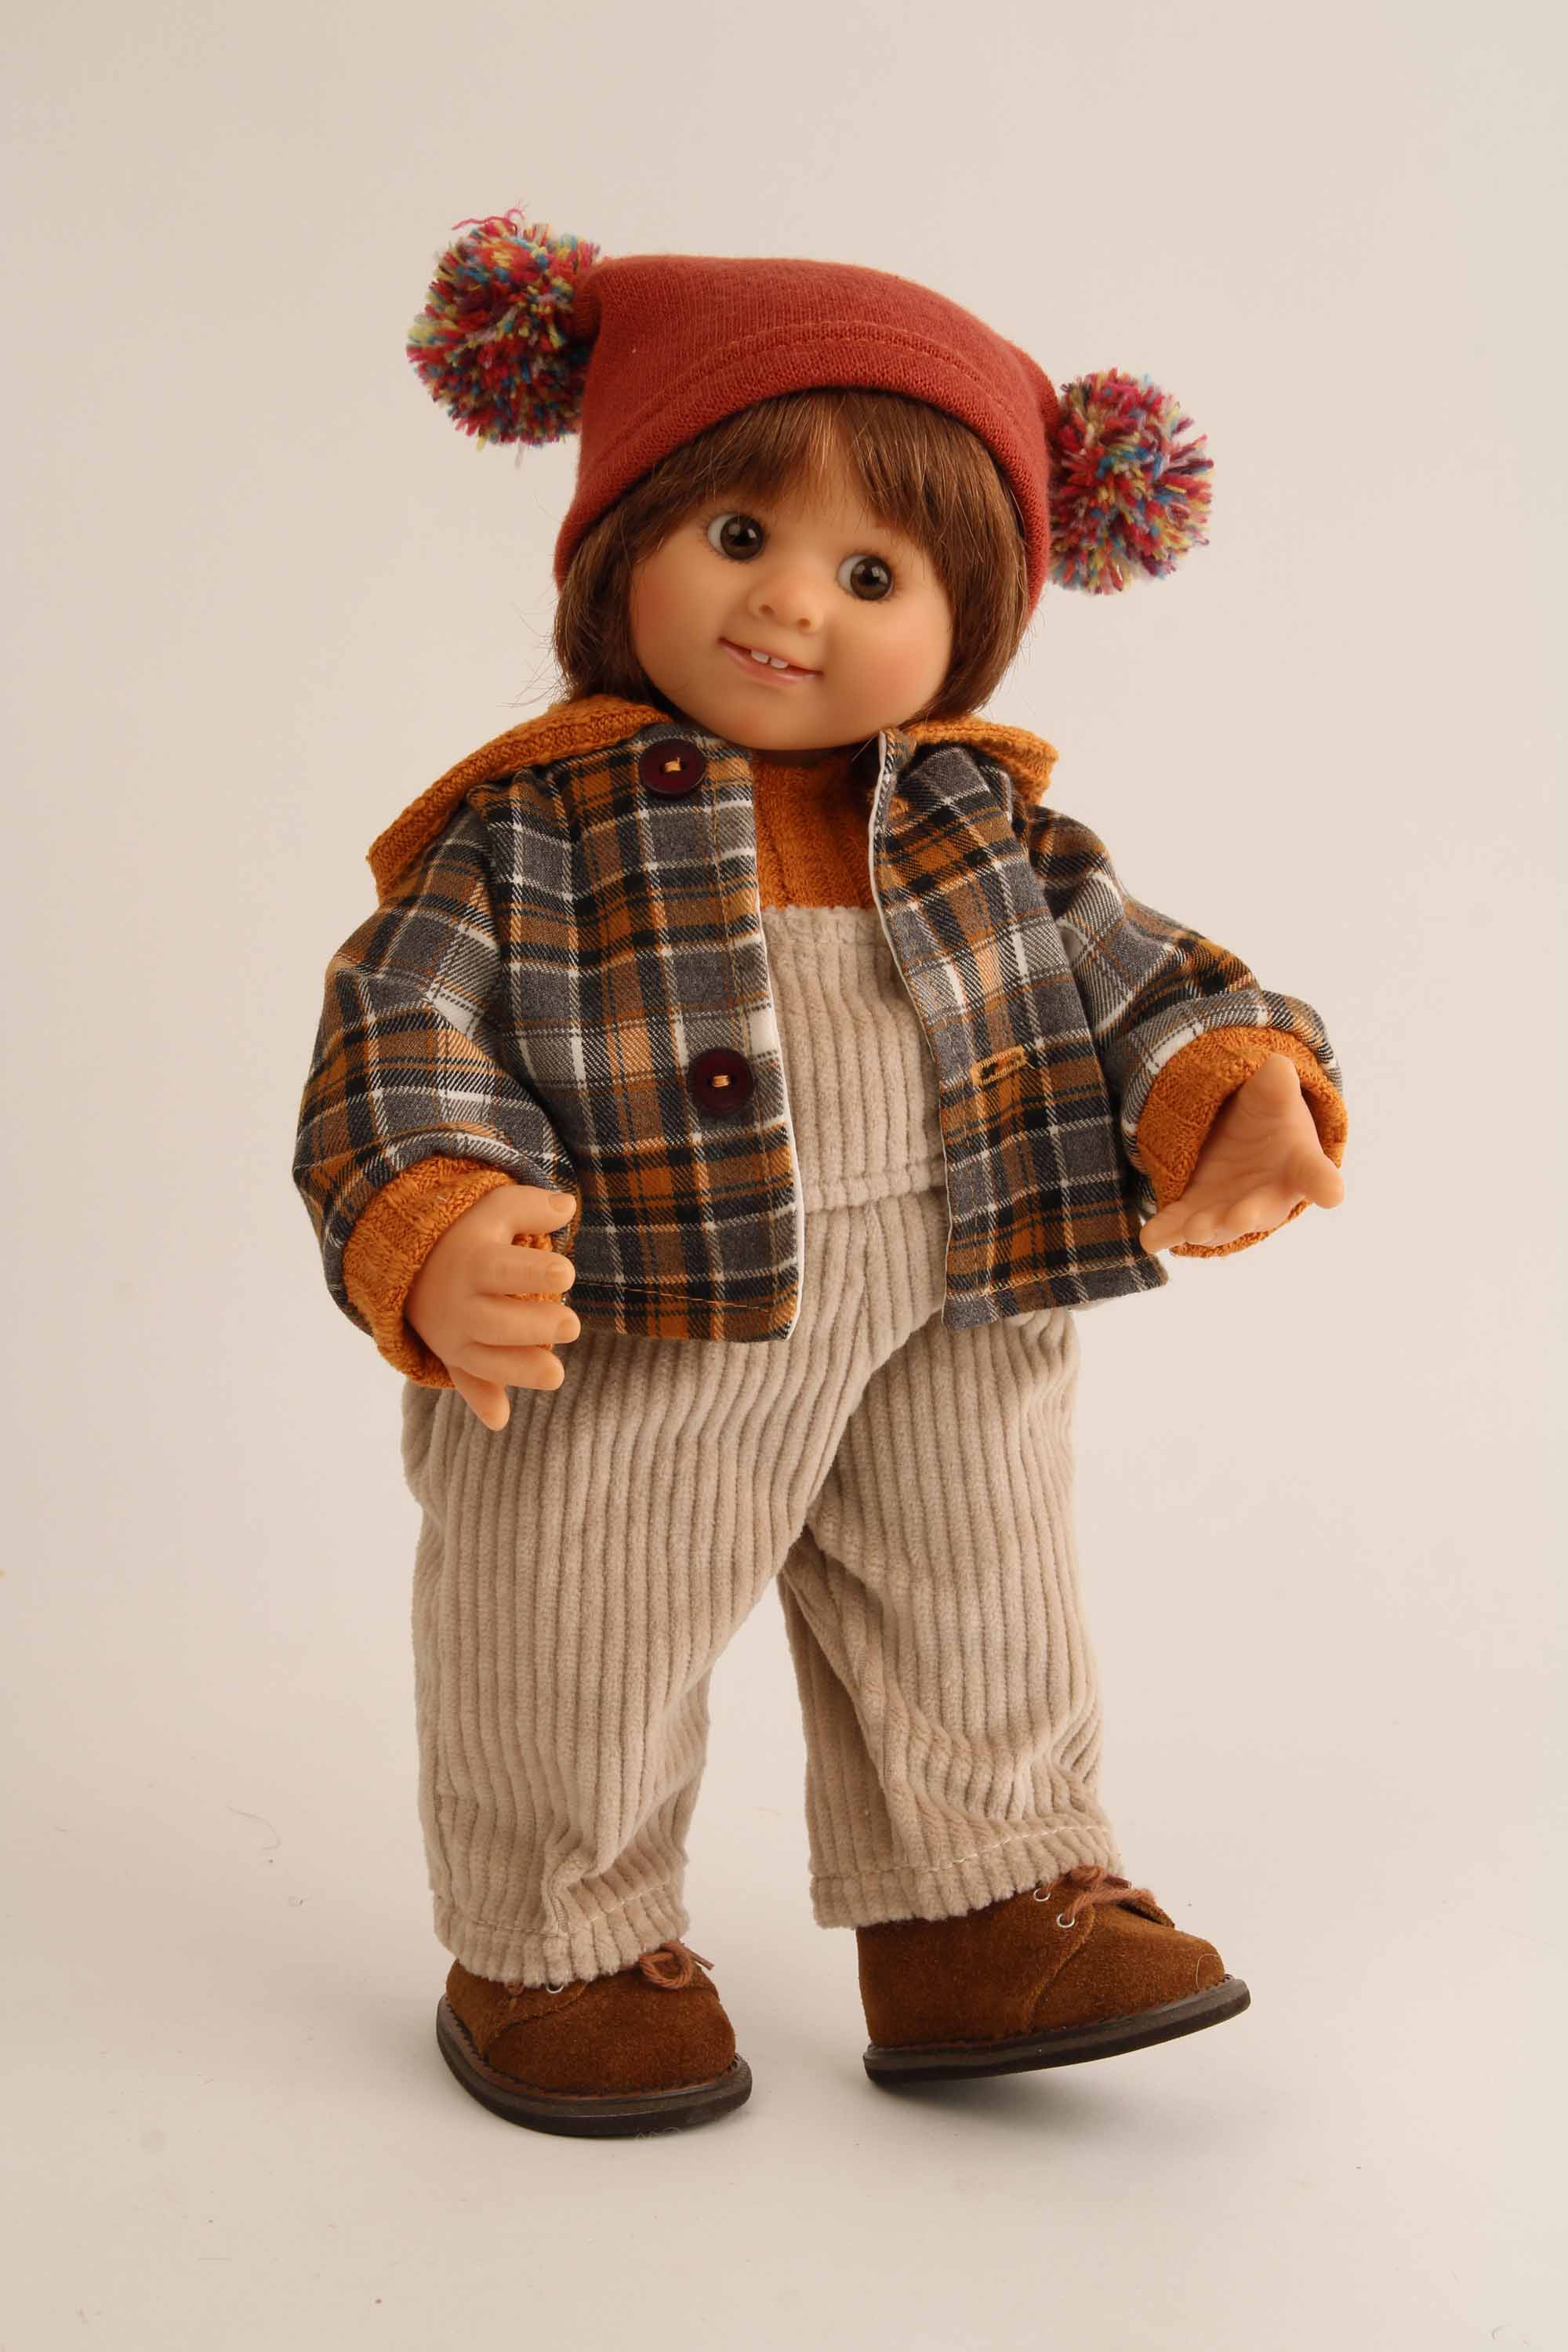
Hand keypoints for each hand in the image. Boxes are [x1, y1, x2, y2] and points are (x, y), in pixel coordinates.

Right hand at [405, 1183, 579, 1428]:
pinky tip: (500, 1418)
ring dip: (518, 1369)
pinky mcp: (454, 1356)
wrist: (412, 1264)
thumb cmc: (471, 1233)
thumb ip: (531, 1207)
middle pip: (494, 1320)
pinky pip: (463, 1380)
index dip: (532, 1273)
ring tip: (557, 1375)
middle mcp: (458, 1303)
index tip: (565, 1274)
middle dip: (534, 1326)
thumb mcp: (495, 1208)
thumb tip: (566, 1208)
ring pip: (483, 1359)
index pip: (500, 1269)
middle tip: (573, 1325)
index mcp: (470, 1262)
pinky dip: (479, 1399)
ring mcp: (453, 1335)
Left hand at [1139, 1052, 1343, 1252]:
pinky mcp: (1196, 1211)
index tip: (1333, 1193)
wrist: (1241, 1137)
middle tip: (1241, 1217)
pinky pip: (1180, 1224)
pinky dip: (1166, 1232)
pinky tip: (1150, 1239)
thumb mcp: (1273, 1095)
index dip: (1325, 1184)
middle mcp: (1268, 1197)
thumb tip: (1277, 1067)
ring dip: (1208, 1228)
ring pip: (1220, 1224)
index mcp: (1299, 1167)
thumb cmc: (1269, 1119)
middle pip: (1263, 1210)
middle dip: (1249, 1215)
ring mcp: (1230, 1208)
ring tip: (1194, 1230)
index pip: (1317, 1176)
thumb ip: (1276, 1086)